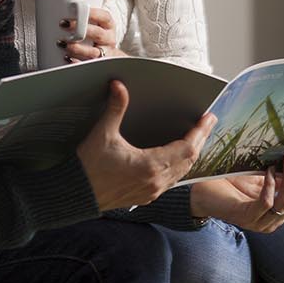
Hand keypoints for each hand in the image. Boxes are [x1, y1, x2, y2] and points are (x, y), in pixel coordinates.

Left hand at [60, 6, 119, 62]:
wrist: (106, 55)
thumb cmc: (95, 34)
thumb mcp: (94, 23)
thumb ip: (82, 16)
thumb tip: (57, 4)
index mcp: (108, 25)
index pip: (104, 17)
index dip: (92, 13)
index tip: (77, 10)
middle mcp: (109, 39)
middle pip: (98, 34)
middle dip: (80, 29)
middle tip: (64, 25)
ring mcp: (104, 53)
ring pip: (93, 52)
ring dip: (76, 48)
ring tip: (62, 43)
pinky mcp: (97, 65)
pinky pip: (87, 66)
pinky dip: (76, 62)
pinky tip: (67, 58)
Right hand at [77, 82, 215, 210]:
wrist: (75, 195)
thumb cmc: (87, 167)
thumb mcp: (102, 134)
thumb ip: (115, 108)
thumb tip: (118, 86)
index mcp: (150, 165)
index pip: (187, 147)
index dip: (200, 132)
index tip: (208, 118)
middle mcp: (155, 181)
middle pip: (189, 160)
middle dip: (200, 140)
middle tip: (207, 123)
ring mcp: (151, 191)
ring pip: (181, 172)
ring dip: (191, 154)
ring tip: (196, 138)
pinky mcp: (145, 196)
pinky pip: (171, 181)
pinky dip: (179, 167)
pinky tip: (177, 159)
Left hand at [188, 149, 283, 232]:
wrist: (203, 192)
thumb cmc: (231, 183)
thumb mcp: (261, 178)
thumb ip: (279, 175)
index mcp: (277, 213)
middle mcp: (272, 221)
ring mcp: (260, 222)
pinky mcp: (247, 218)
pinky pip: (266, 203)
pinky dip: (271, 186)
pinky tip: (270, 171)